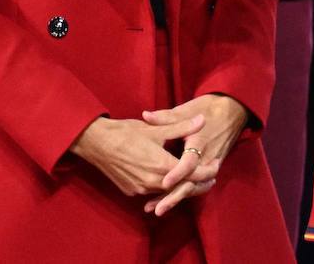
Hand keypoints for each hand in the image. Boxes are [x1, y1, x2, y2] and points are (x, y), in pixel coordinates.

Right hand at [69, 113, 204, 197]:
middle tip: (211, 175)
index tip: (216, 165)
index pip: (192, 174)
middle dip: (198, 182)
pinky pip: (153, 193)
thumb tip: (202, 120)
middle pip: (182, 187)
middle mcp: (152, 182)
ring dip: (182, 186)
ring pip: (168, 192)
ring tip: (194, 177)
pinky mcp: (131, 191)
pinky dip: (165, 188)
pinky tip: (170, 180)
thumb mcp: (156, 128)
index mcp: (161, 165)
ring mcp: (140, 189)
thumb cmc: (126, 132)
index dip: (207, 172)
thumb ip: (182, 127)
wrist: (96, 143)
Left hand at [141, 94, 249, 215]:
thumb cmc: (209, 107)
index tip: (164, 182)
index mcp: (200, 141)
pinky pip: (197, 184)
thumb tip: (145, 115)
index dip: (178, 173)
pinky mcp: (211, 167)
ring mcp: (211, 164)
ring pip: (194, 187)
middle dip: (174, 197)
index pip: (190, 162)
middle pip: (192, 183)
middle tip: (156, 210)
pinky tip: (169, 200)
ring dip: (176, 198)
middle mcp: (207, 157)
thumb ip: (166, 117)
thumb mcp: (187, 109)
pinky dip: (184, 193)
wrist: (233, 110)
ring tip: (157, 210)